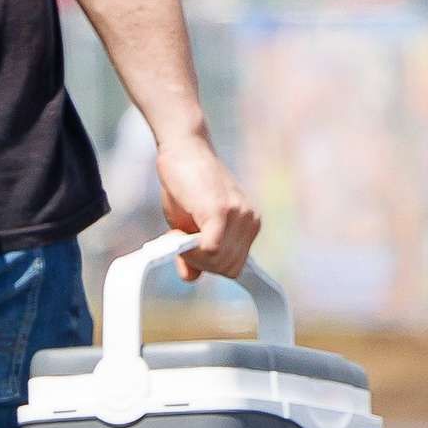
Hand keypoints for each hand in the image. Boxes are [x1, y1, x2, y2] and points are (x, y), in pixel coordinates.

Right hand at [153, 131, 260, 283]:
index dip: (210, 267)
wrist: (183, 149)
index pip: (236, 267)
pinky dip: (191, 249)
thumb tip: (190, 278)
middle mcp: (250, 221)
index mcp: (248, 226)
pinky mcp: (222, 211)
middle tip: (179, 241)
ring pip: (219, 261)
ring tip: (178, 231)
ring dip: (193, 254)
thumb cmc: (184, 184)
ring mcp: (239, 216)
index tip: (191, 255)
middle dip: (199, 262)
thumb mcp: (187, 225)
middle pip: (228, 269)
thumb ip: (193, 253)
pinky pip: (211, 249)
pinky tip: (177, 231)